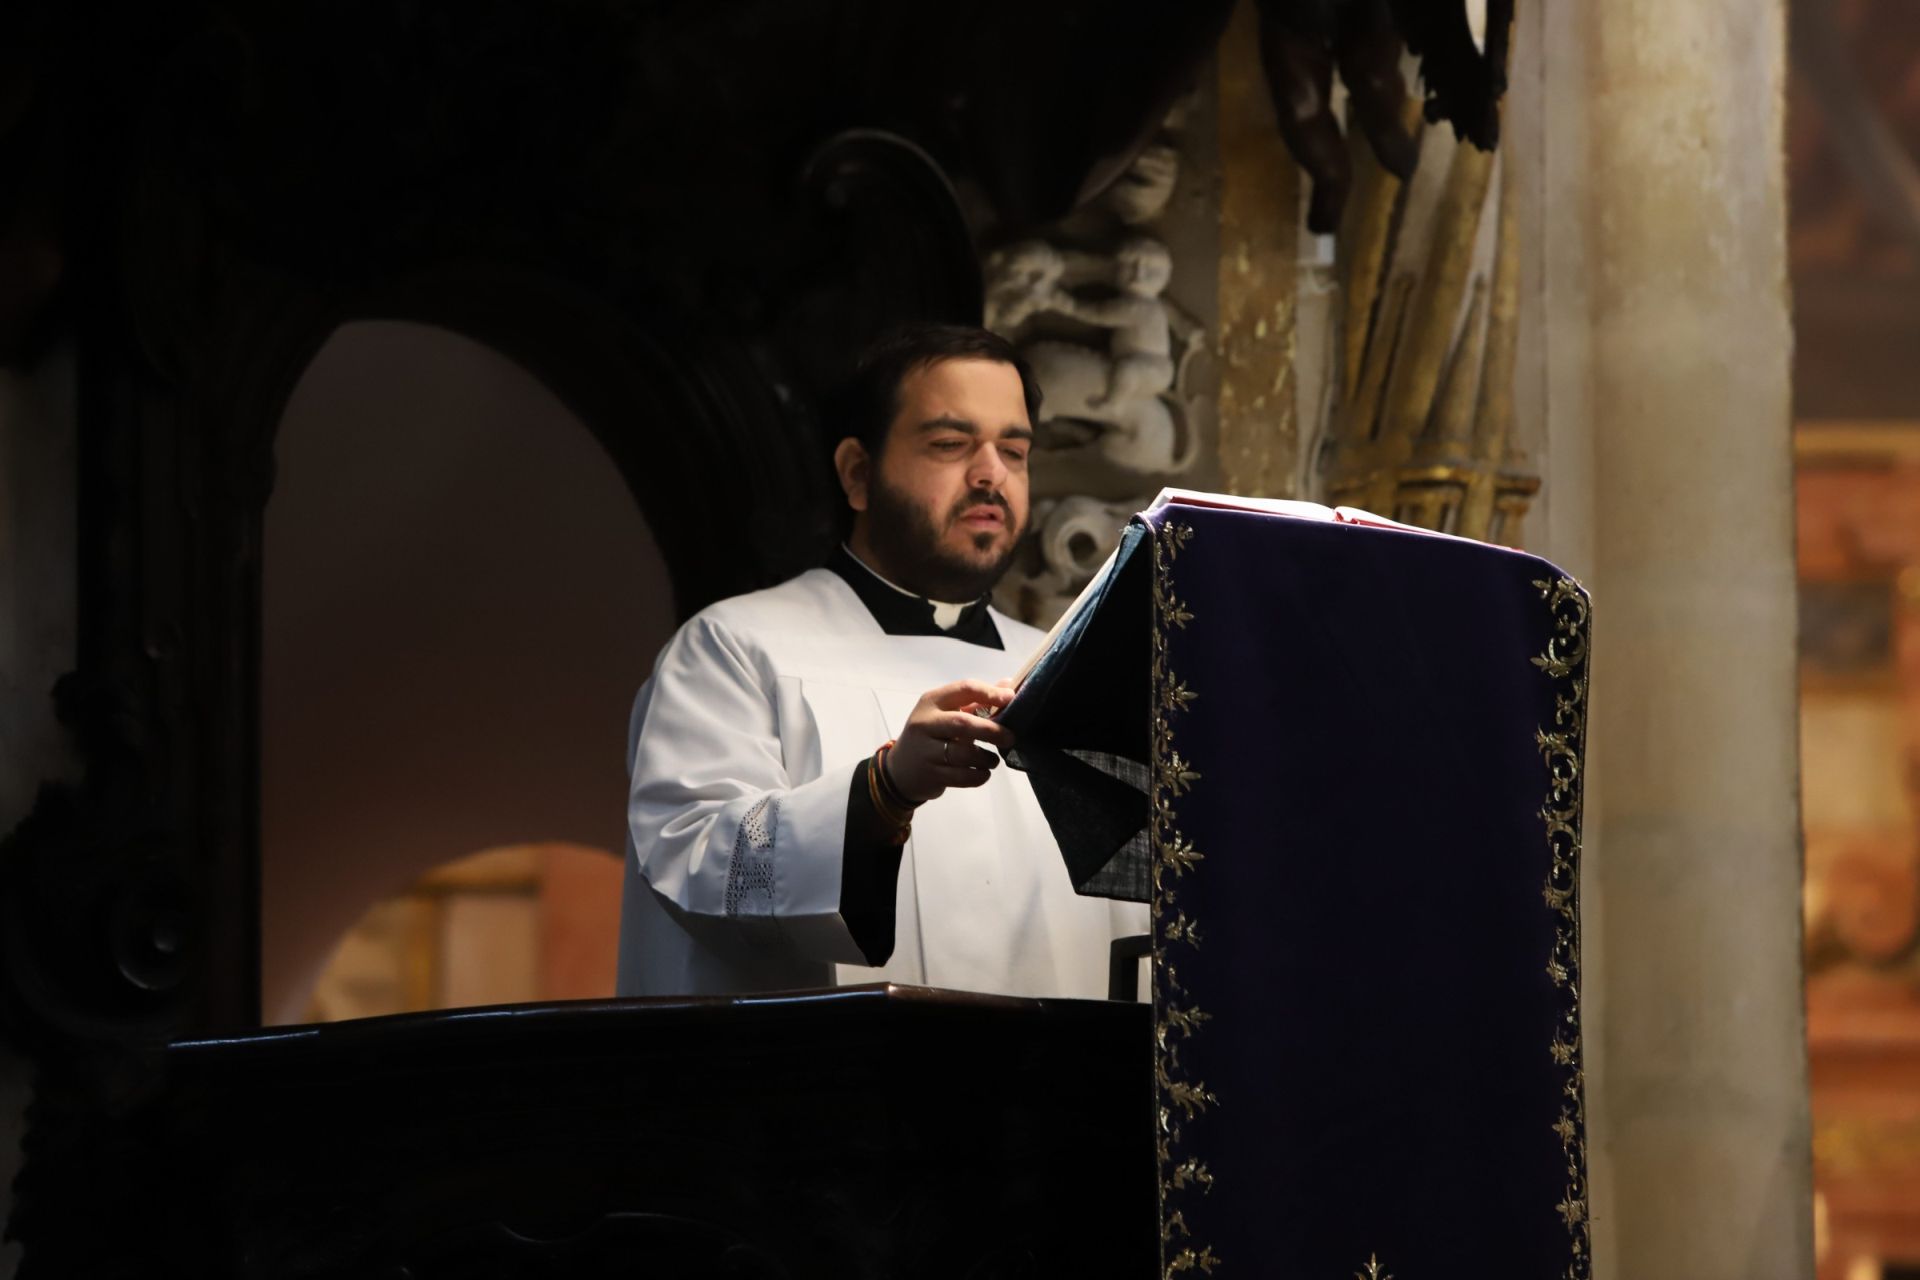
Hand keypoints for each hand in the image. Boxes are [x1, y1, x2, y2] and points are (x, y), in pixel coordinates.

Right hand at [885, 679, 1017, 805]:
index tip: (1010, 699)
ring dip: (986, 758)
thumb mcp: (946, 713)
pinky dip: (979, 776)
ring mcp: (925, 751)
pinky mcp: (930, 775)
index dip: (990, 693)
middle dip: (991, 730)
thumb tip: (1009, 686)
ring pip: (963, 754)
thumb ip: (977, 700)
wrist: (901, 770)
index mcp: (932, 702)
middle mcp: (925, 724)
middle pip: (963, 723)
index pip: (964, 689)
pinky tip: (983, 772)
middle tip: (1010, 738)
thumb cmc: (931, 736)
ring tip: (993, 760)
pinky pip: (962, 777)